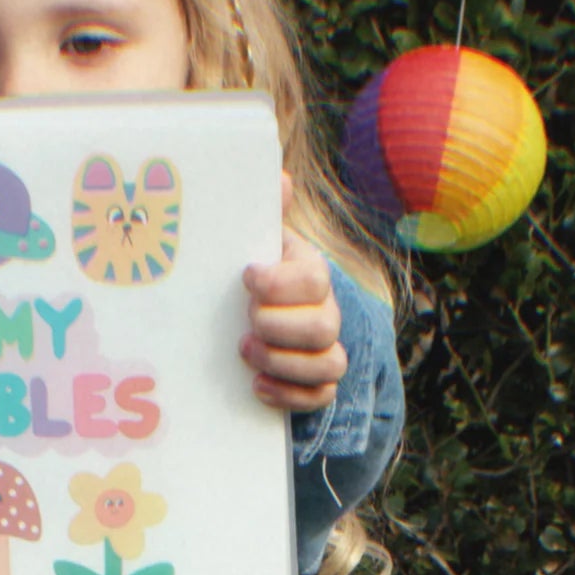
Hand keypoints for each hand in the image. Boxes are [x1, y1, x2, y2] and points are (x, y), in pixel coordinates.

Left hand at [240, 177, 344, 413]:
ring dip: (282, 361)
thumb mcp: (257, 241)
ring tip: (246, 351)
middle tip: (246, 320)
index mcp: (310, 273)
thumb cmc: (255, 273)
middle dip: (278, 327)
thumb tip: (279, 178)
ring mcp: (326, 349)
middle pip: (323, 326)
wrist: (261, 314)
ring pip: (328, 364)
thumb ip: (265, 212)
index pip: (313, 278)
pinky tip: (258, 386)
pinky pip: (322, 396)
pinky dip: (290, 395)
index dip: (280, 283)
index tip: (246, 277)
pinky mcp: (318, 383)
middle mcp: (325, 311)